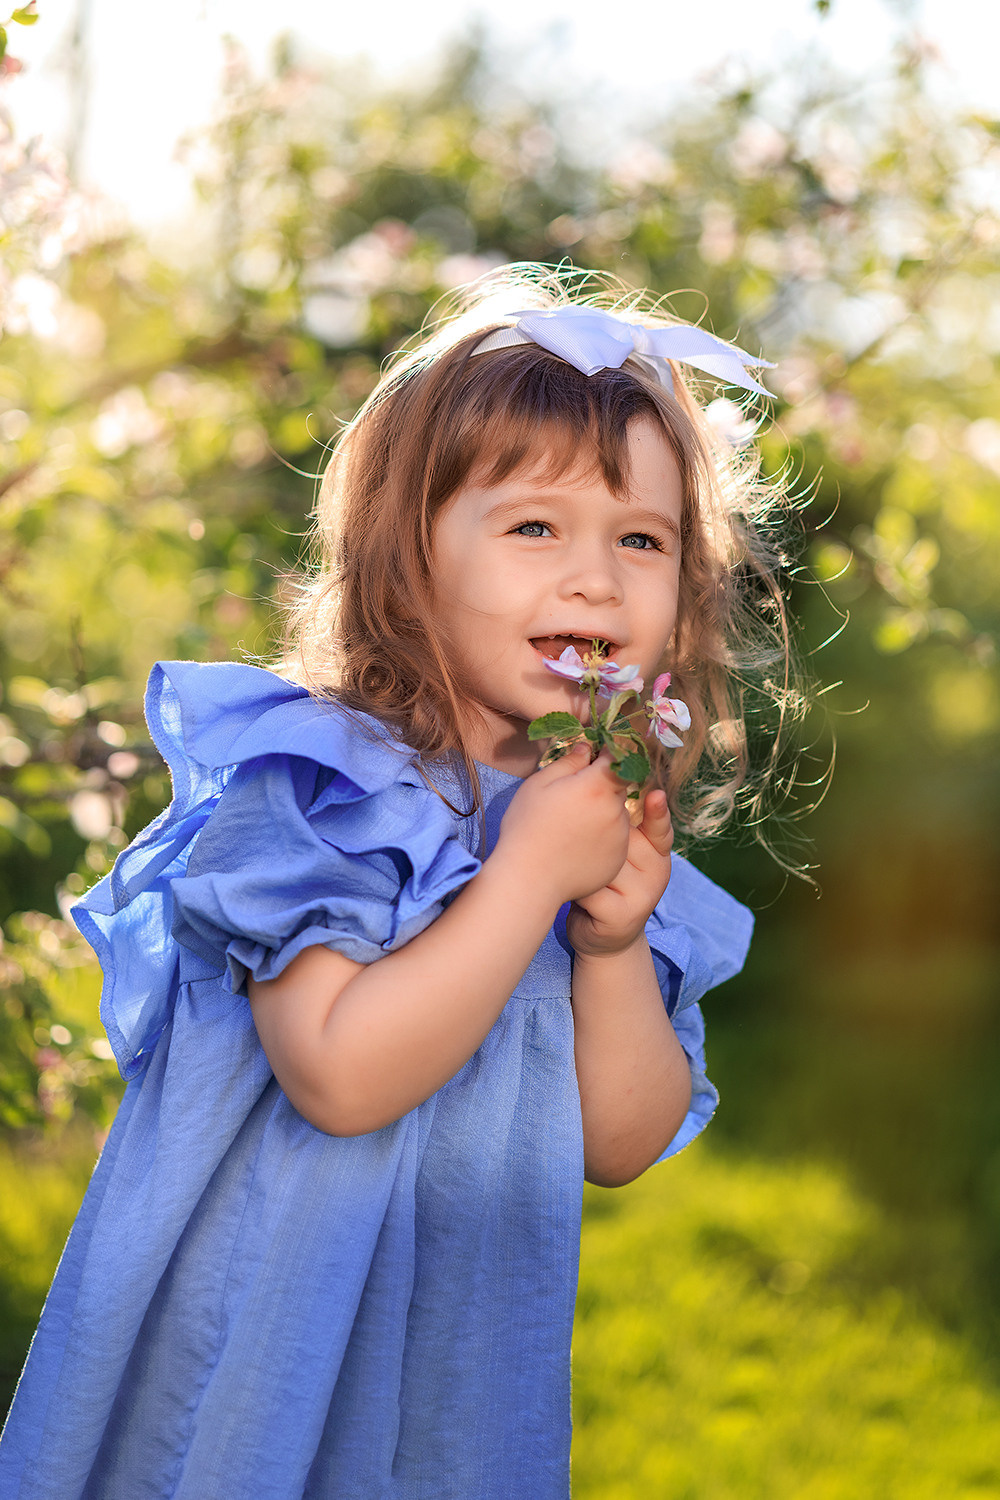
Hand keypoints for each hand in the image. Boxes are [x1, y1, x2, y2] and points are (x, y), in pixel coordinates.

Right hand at [494, 743, 631, 907]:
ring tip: (571, 826)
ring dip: (601, 813)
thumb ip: (569, 762)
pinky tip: (576, 845)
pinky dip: (601, 838)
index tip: (594, 758)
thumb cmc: (527, 826)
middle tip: (574, 797)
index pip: (617, 759)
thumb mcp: (539, 784)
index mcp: (598, 787)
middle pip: (617, 788)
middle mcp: (615, 810)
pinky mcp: (617, 859)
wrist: (529, 878)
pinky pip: (614, 840)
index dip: (606, 755)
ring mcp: (620, 837)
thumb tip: (587, 750)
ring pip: (616, 814)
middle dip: (601, 787)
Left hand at [566, 788, 672, 957]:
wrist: (603, 938)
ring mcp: (643, 896)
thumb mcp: (618, 854)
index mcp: (657, 852)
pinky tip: (574, 896)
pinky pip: (591, 889)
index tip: (656, 794)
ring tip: (576, 876)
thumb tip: (604, 784)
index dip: (657, 811)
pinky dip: (576, 889)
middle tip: (580, 855)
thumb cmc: (605, 884)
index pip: (659, 827)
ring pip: (603, 864)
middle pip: (620, 841)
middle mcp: (657, 872)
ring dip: (580, 867)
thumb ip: (619, 828)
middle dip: (593, 842)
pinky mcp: (623, 916)